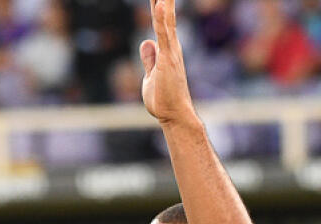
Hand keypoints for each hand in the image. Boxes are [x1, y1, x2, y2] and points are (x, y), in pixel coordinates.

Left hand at [139, 0, 196, 126]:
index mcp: (166, 48)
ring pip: (165, 18)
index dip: (156, 2)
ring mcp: (171, 51)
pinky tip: (159, 5)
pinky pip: (164, 34)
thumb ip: (149, 59)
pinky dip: (162, 19)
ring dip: (163, 1)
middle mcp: (171, 45)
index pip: (159, 19)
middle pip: (163, 12)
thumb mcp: (150, 76)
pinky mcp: (169, 59)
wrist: (174, 116)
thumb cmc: (164, 100)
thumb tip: (146, 43)